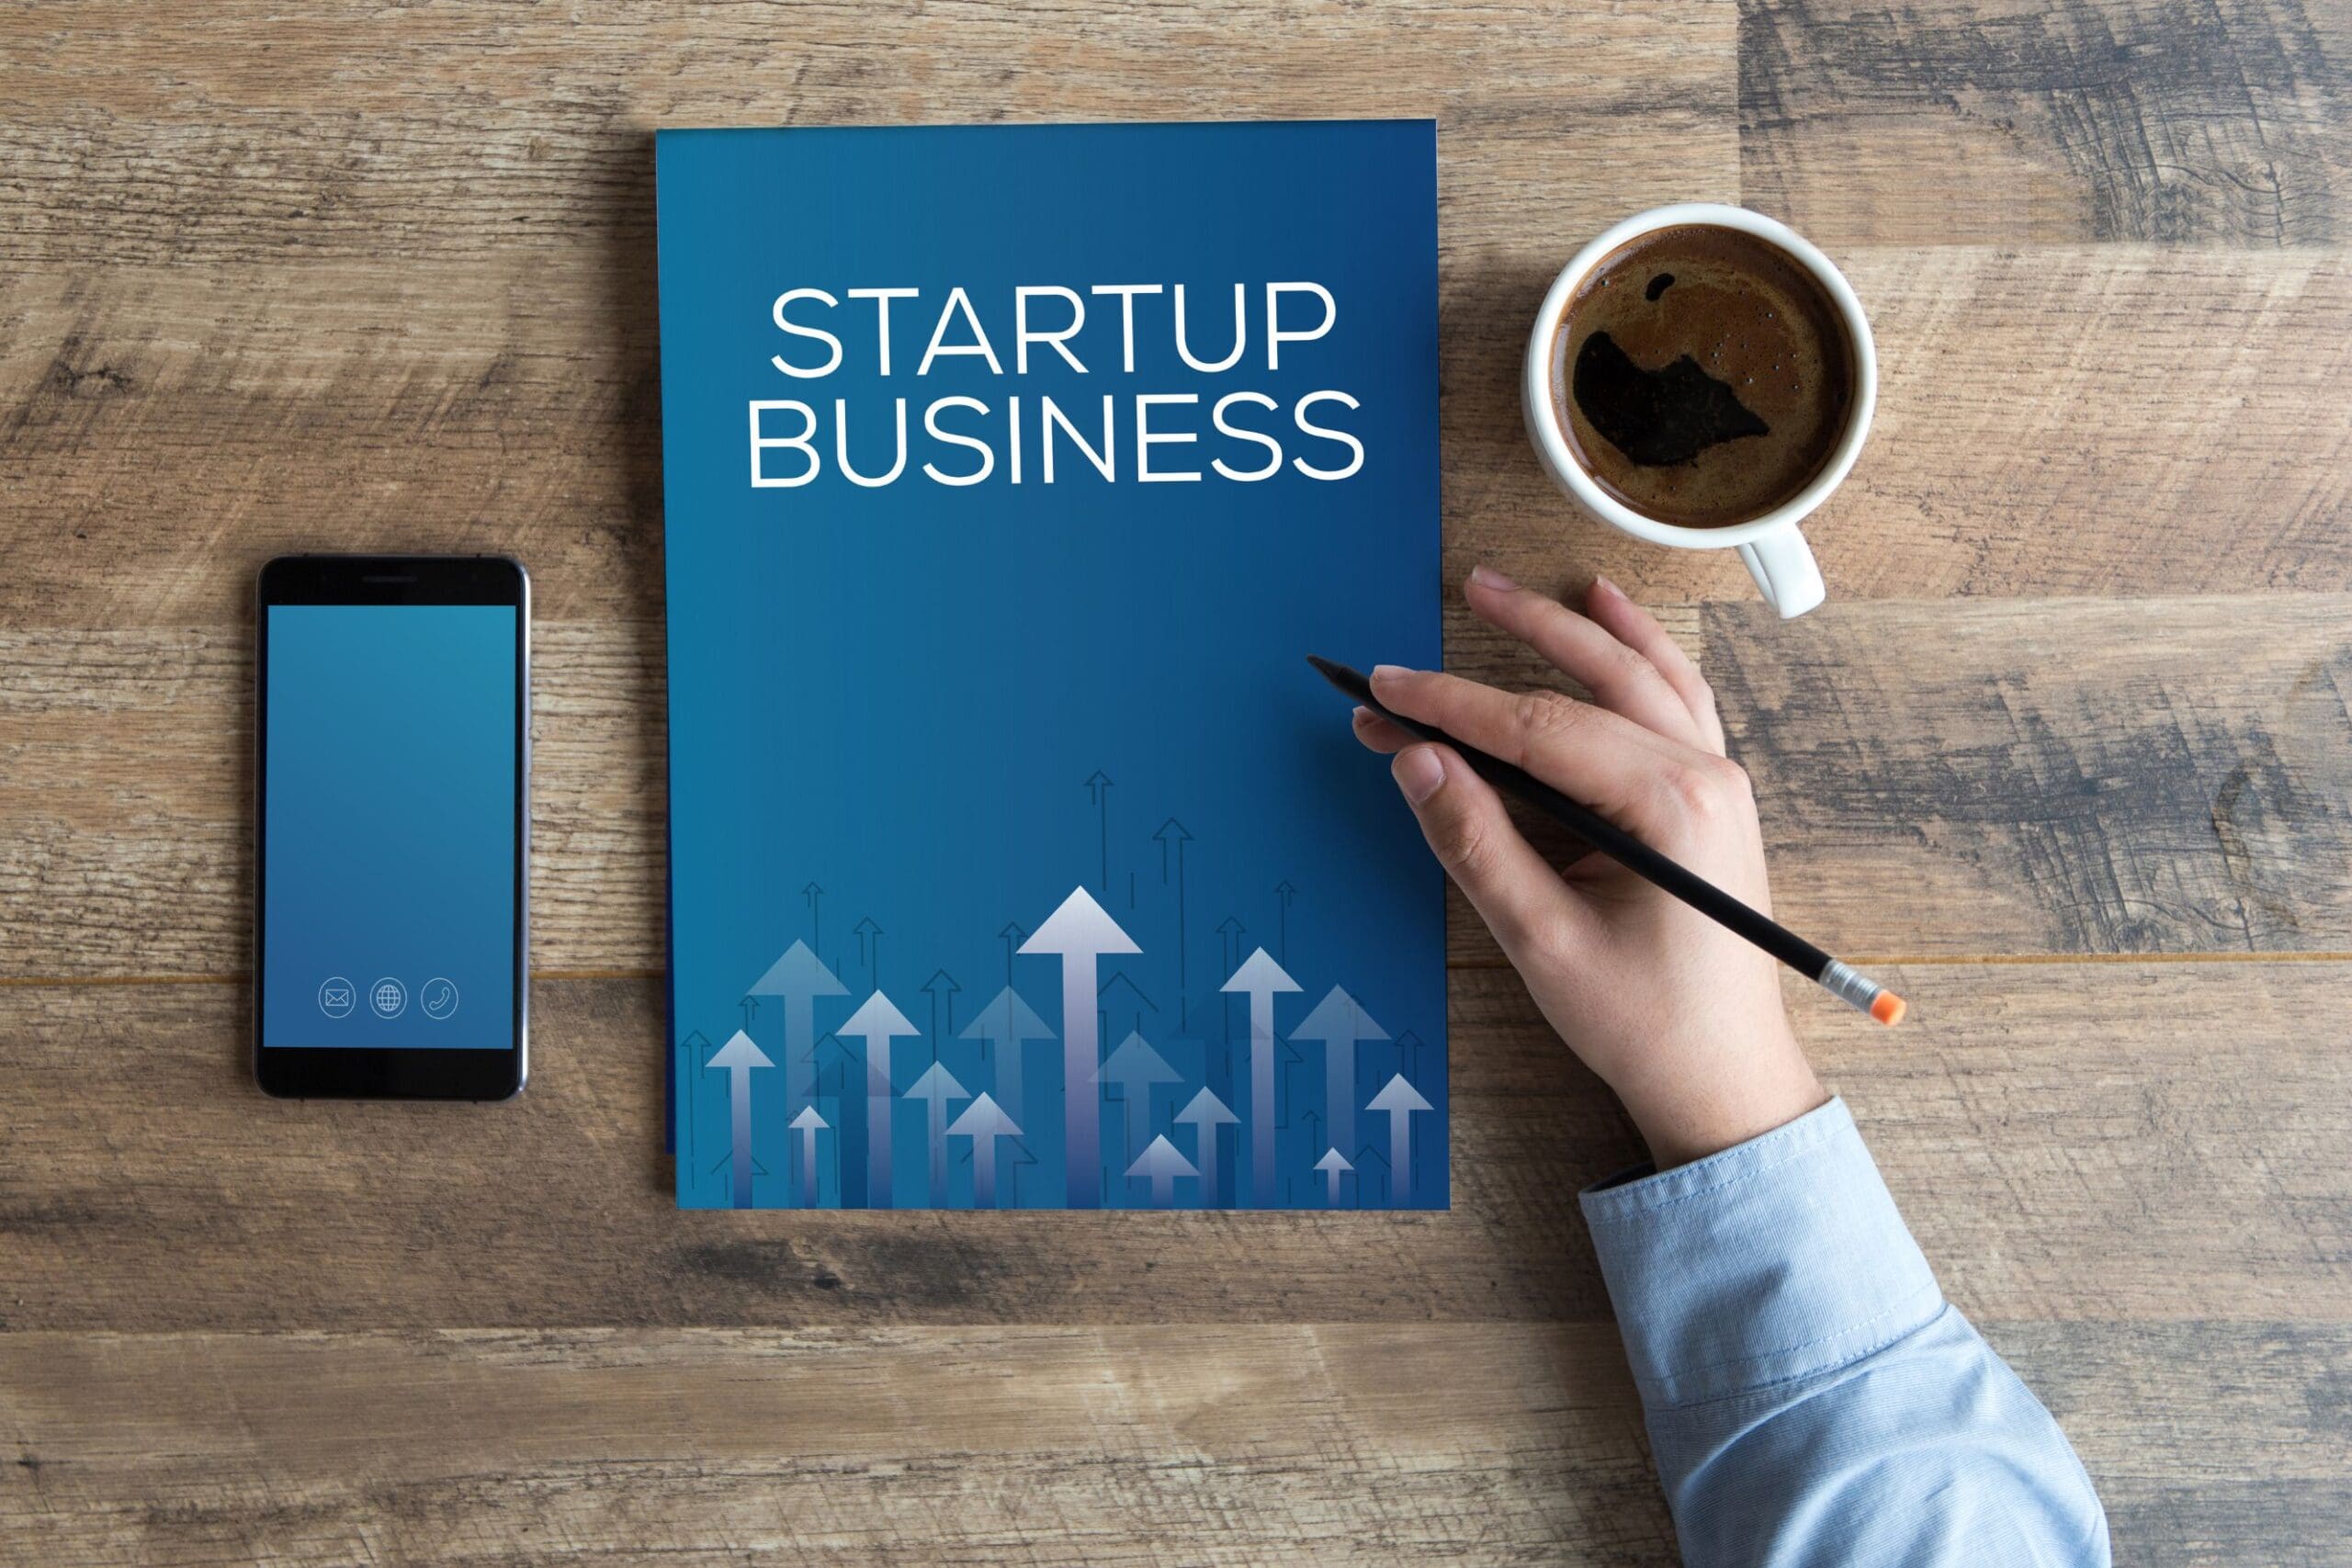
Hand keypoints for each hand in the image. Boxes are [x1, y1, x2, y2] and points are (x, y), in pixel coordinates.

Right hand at [1356, 566, 1824, 1167]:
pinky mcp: (1712, 799)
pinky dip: (1640, 652)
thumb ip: (1476, 842)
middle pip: (1593, 682)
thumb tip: (1416, 761)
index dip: (1452, 704)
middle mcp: (1704, 777)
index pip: (1538, 728)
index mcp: (1669, 807)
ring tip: (1512, 591)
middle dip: (1512, 642)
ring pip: (1640, 676)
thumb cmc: (1643, 1022)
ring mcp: (1717, 783)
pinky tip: (1613, 617)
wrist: (1725, 1077)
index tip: (1385, 690)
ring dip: (1576, 628)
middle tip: (1449, 600)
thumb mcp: (1542, 941)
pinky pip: (1676, 699)